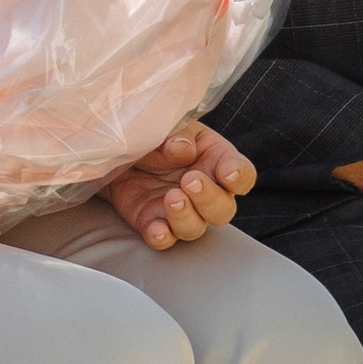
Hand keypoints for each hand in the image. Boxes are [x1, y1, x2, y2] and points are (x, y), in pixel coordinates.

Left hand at [105, 122, 254, 250]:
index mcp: (217, 160)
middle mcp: (205, 191)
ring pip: (195, 228)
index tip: (228, 173)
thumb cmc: (155, 134)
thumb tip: (182, 149)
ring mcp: (181, 211)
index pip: (242, 175)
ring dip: (186, 217)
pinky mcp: (153, 222)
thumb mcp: (168, 124)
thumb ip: (178, 135)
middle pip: (223, 209)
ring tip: (171, 198)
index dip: (239, 176)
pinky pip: (163, 239)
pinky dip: (161, 236)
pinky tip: (157, 229)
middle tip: (190, 181)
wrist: (119, 148)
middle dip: (209, 198)